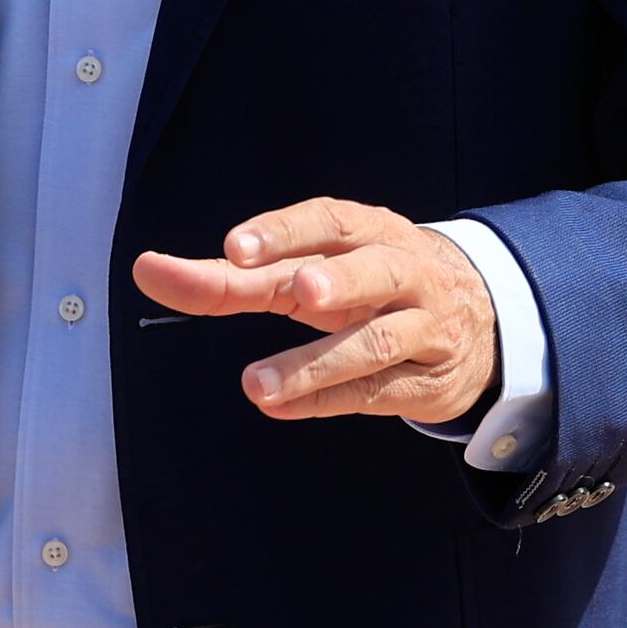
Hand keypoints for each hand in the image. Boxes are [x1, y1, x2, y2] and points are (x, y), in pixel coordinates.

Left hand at [129, 200, 497, 427]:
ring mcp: (424, 328)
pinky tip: (279, 406)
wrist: (478, 322)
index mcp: (373, 232)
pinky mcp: (427, 383)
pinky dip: (327, 399)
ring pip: (377, 342)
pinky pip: (378, 392)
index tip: (236, 246)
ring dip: (317, 362)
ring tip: (254, 384)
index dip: (287, 231)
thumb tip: (148, 270)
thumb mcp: (312, 271)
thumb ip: (235, 275)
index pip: (333, 221)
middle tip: (299, 291)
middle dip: (340, 280)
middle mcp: (407, 273)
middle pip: (379, 269)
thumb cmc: (367, 287)